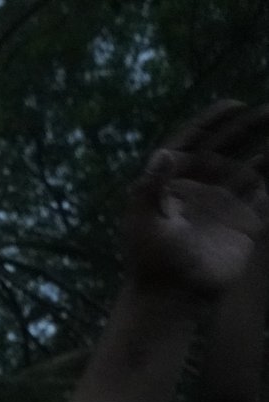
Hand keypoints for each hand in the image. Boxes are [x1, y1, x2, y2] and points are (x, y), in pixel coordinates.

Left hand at [123, 102, 268, 302]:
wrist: (173, 296)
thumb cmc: (153, 259)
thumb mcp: (145, 221)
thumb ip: (151, 187)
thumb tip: (164, 152)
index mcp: (173, 182)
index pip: (193, 143)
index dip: (212, 122)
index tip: (233, 105)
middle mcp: (200, 188)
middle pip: (227, 149)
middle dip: (247, 128)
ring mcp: (224, 204)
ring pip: (250, 168)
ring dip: (268, 151)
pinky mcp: (244, 223)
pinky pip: (265, 195)